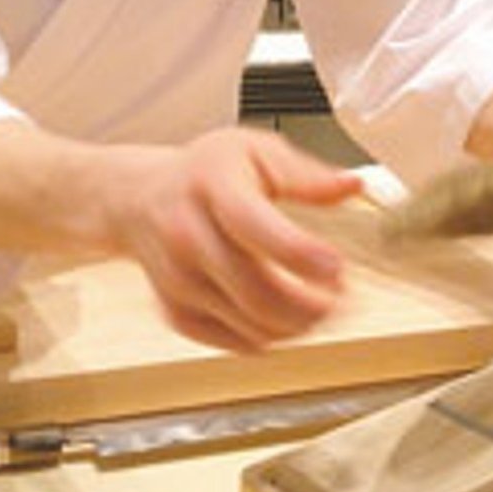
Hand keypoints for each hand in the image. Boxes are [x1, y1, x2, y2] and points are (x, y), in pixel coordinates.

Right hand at [100, 128, 362, 352]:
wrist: (139, 198)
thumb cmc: (205, 172)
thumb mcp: (255, 150)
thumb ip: (306, 174)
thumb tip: (352, 186)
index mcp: (212, 184)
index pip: (254, 227)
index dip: (300, 254)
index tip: (337, 268)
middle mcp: (187, 233)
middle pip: (256, 290)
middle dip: (311, 306)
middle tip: (342, 300)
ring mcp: (177, 277)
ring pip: (248, 323)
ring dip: (296, 326)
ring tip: (320, 309)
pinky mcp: (174, 310)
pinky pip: (230, 341)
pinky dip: (265, 338)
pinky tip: (283, 320)